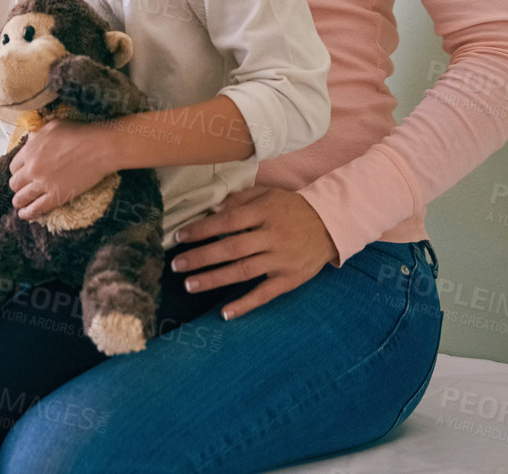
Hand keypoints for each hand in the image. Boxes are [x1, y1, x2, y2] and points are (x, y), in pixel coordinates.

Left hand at [8, 120, 119, 218]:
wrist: (98, 148)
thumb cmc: (79, 134)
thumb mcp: (51, 127)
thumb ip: (37, 136)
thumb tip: (31, 140)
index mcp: (29, 151)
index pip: (13, 166)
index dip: (17, 172)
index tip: (20, 175)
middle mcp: (32, 168)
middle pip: (15, 183)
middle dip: (17, 187)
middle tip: (21, 189)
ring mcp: (43, 184)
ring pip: (22, 197)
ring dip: (19, 202)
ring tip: (19, 205)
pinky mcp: (56, 197)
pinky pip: (37, 208)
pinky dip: (28, 213)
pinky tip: (25, 215)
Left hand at [171, 186, 337, 318]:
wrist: (331, 224)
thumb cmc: (290, 208)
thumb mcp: (266, 195)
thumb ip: (238, 200)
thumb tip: (210, 210)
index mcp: (264, 213)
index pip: (227, 222)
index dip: (201, 230)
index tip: (178, 237)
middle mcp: (272, 237)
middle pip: (231, 249)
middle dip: (201, 257)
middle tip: (176, 265)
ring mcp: (282, 260)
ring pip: (243, 272)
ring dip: (214, 280)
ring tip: (189, 285)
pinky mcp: (291, 279)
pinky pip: (265, 294)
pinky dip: (245, 305)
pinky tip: (225, 313)